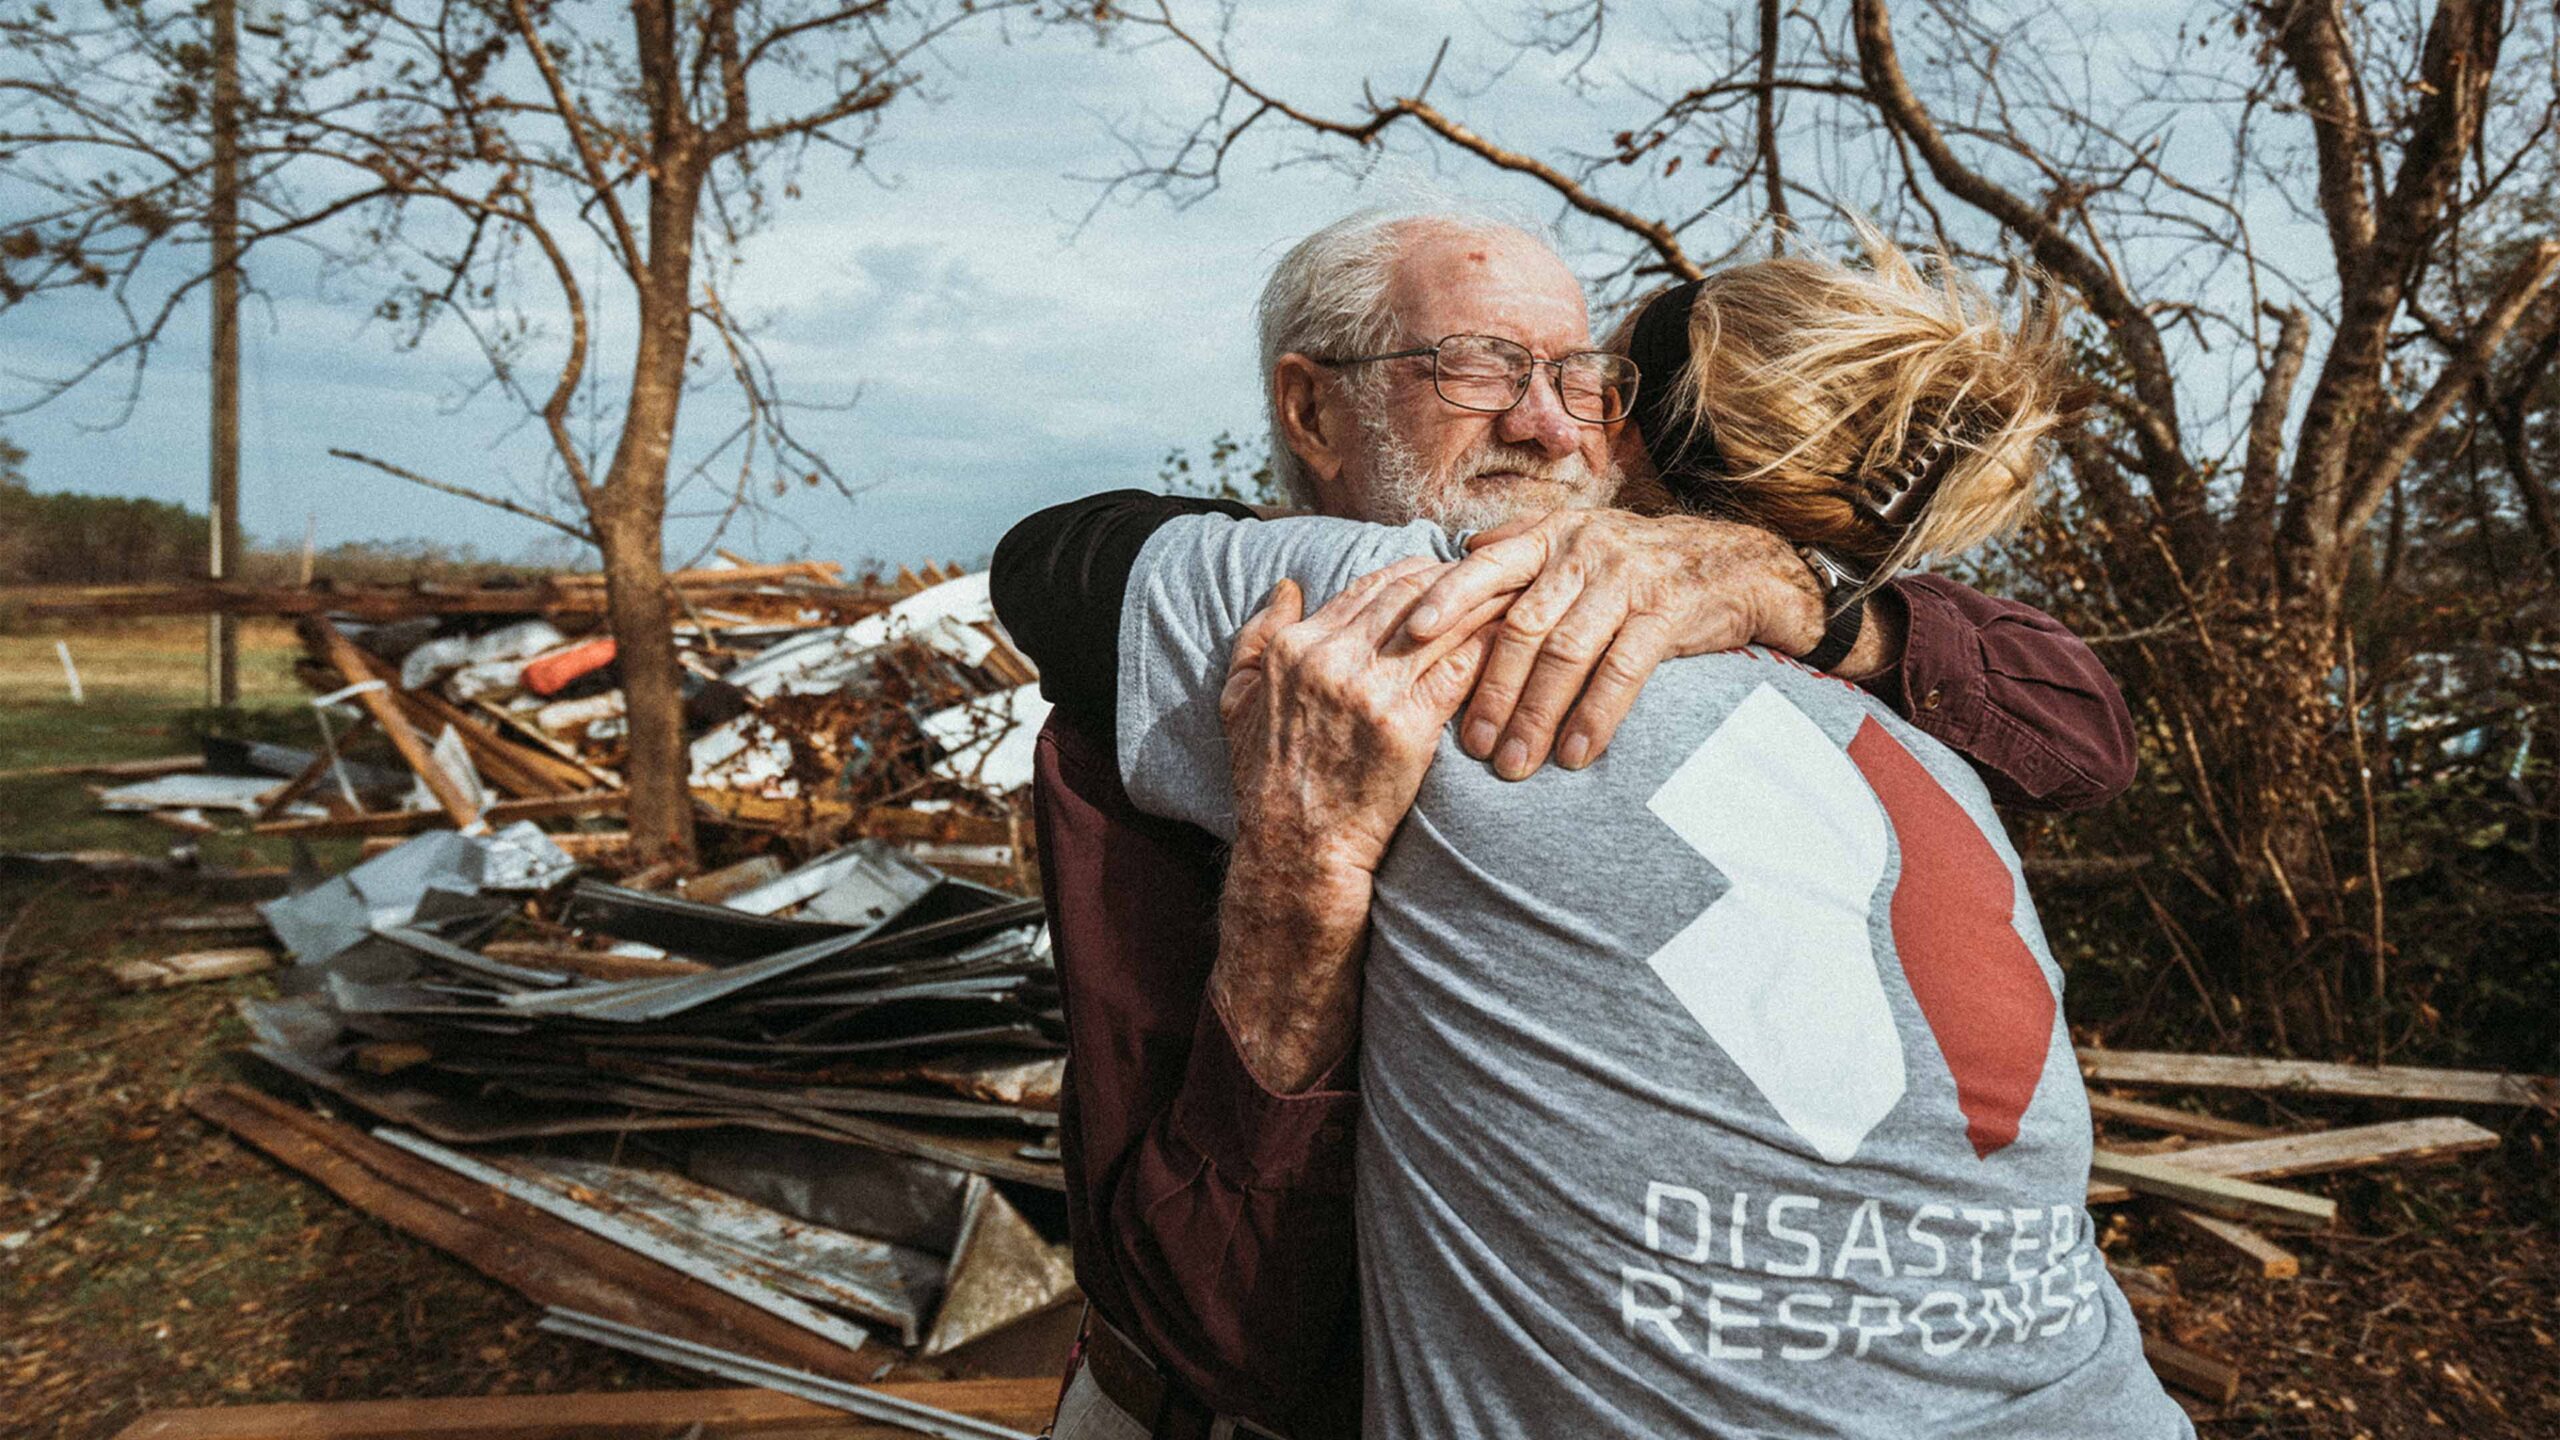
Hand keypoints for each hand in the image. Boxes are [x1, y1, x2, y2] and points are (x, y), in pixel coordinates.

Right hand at [1220, 555, 1508, 875]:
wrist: (1297, 846)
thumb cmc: (1267, 778)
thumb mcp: (1237, 699)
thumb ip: (1257, 635)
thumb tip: (1287, 586)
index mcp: (1295, 648)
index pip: (1367, 585)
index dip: (1413, 572)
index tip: (1444, 571)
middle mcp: (1331, 660)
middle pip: (1409, 595)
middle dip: (1455, 578)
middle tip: (1492, 574)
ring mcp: (1371, 691)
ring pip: (1441, 624)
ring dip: (1482, 604)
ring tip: (1515, 595)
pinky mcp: (1407, 725)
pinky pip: (1461, 668)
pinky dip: (1490, 647)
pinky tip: (1514, 641)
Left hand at [1399, 509, 1838, 779]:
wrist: (1737, 565)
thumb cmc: (1641, 567)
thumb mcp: (1581, 542)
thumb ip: (1524, 548)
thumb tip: (1463, 549)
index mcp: (1552, 535)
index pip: (1488, 566)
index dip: (1449, 599)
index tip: (1413, 637)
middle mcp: (1584, 550)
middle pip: (1522, 626)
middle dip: (1492, 690)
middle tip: (1472, 746)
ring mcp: (1627, 578)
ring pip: (1566, 653)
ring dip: (1537, 715)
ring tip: (1515, 765)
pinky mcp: (1667, 609)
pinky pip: (1622, 670)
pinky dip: (1596, 716)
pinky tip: (1577, 754)